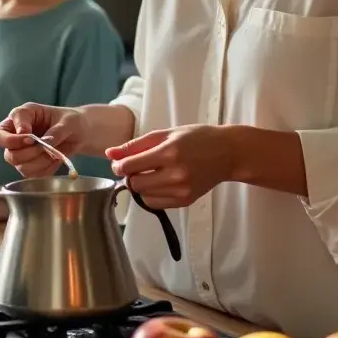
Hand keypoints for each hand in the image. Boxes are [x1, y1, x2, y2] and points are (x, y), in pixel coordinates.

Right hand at [0, 103, 87, 177]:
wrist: (78, 133)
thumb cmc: (70, 120)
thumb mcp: (68, 120)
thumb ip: (56, 130)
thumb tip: (45, 142)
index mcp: (19, 117)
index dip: (13, 140)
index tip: (31, 138)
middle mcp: (15, 136)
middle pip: (9, 155)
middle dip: (30, 153)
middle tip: (45, 147)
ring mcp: (21, 153)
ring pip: (20, 167)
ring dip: (40, 162)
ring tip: (55, 153)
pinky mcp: (30, 166)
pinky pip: (33, 175)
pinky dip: (46, 169)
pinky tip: (54, 160)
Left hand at [107, 125, 231, 209]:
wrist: (227, 153)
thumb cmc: (196, 138)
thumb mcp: (166, 134)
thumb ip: (136, 145)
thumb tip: (110, 154)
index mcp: (169, 152)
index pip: (131, 166)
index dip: (120, 166)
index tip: (119, 164)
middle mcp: (175, 174)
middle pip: (135, 183)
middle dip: (130, 176)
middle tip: (137, 168)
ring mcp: (181, 190)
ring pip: (143, 196)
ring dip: (141, 186)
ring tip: (151, 174)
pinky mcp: (186, 201)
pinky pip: (156, 204)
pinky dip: (152, 195)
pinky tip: (160, 183)